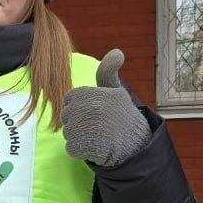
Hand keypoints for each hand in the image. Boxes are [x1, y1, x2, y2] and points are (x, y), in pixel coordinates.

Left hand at [62, 49, 150, 167]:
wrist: (136, 145)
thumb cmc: (122, 117)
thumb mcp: (116, 91)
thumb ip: (108, 72)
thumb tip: (117, 51)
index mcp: (92, 94)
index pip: (70, 99)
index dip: (80, 107)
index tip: (96, 112)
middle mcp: (88, 109)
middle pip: (67, 116)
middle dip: (78, 122)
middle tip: (99, 126)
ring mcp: (85, 129)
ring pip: (68, 132)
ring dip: (79, 137)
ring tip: (98, 137)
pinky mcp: (83, 146)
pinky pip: (71, 148)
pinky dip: (80, 150)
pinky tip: (96, 147)